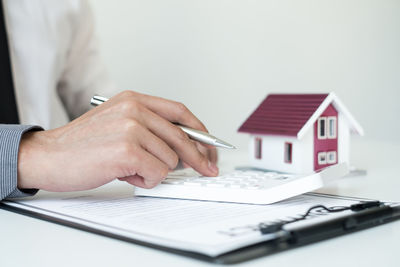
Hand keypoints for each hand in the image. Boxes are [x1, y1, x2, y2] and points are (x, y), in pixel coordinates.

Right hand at [17, 91, 217, 191]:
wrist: (47, 156)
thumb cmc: (82, 145)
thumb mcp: (117, 124)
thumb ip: (149, 129)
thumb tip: (184, 149)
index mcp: (133, 99)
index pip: (179, 112)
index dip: (199, 131)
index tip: (209, 146)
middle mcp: (134, 109)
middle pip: (182, 136)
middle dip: (199, 158)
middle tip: (207, 170)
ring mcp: (131, 128)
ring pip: (170, 159)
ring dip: (156, 171)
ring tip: (131, 169)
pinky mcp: (127, 150)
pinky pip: (158, 173)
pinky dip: (147, 180)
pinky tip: (126, 175)